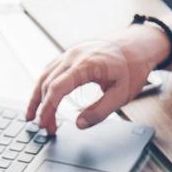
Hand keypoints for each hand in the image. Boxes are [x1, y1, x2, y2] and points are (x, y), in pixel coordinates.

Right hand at [25, 26, 167, 133]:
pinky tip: (42, 97)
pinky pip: (50, 69)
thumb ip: (100, 111)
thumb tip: (79, 124)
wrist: (138, 44)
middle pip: (47, 83)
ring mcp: (70, 53)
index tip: (45, 124)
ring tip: (34, 116)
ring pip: (45, 75)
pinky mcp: (70, 54)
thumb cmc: (132, 67)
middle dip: (43, 108)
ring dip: (38, 96)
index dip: (48, 108)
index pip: (57, 88)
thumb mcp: (122, 94)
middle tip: (46, 128)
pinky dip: (43, 85)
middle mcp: (74, 55)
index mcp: (86, 65)